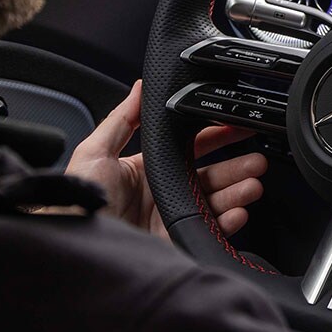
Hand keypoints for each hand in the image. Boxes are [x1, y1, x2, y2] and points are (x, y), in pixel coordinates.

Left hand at [67, 80, 267, 238]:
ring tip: (253, 184)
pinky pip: (209, 231)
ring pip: (215, 202)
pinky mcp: (176, 242)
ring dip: (238, 192)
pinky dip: (228, 223)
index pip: (191, 149)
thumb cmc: (80, 199)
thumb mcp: (95, 151)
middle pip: (210, 176)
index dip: (216, 137)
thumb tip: (142, 87)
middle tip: (256, 160)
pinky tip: (238, 212)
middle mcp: (165, 194)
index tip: (237, 126)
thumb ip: (122, 119)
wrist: (75, 244)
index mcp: (148, 170)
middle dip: (237, 167)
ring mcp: (172, 219)